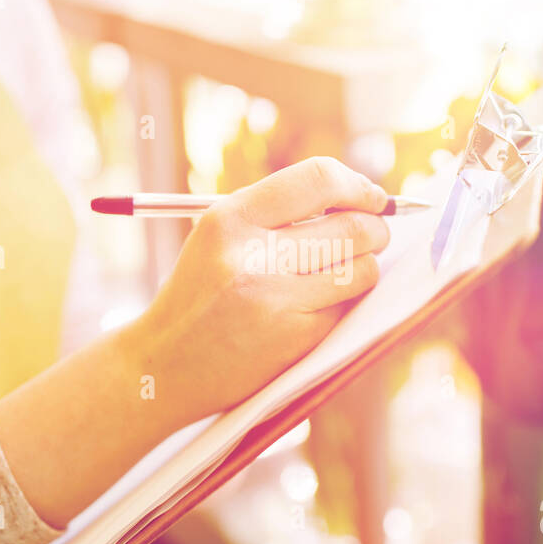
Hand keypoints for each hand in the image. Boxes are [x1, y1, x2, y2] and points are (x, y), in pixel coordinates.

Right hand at [132, 156, 390, 424]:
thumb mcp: (221, 237)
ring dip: (367, 266)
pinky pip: (346, 308)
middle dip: (376, 228)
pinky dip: (346, 302)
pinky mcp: (293, 340)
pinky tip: (322, 303)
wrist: (165, 364)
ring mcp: (274, 301)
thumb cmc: (202, 292)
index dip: (357, 185)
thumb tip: (361, 198)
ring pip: (360, 270)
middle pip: (351, 226)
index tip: (372, 197)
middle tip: (376, 233)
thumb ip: (279, 212)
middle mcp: (251, 256)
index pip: (318, 179)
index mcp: (229, 219)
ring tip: (349, 267)